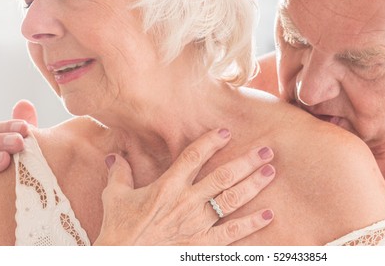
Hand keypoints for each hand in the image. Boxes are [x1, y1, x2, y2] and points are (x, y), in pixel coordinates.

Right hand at [95, 128, 275, 244]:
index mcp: (167, 187)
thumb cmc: (119, 229)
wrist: (122, 260)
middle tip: (266, 151)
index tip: (227, 132)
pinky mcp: (202, 245)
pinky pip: (231, 233)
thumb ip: (119, 173)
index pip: (193, 157)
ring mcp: (196, 224)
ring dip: (253, 185)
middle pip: (223, 177)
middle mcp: (186, 202)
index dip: (211, 142)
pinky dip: (251, 224)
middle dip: (246, 162)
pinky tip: (268, 215)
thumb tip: (114, 156)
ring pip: (231, 200)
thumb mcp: (114, 197)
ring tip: (270, 172)